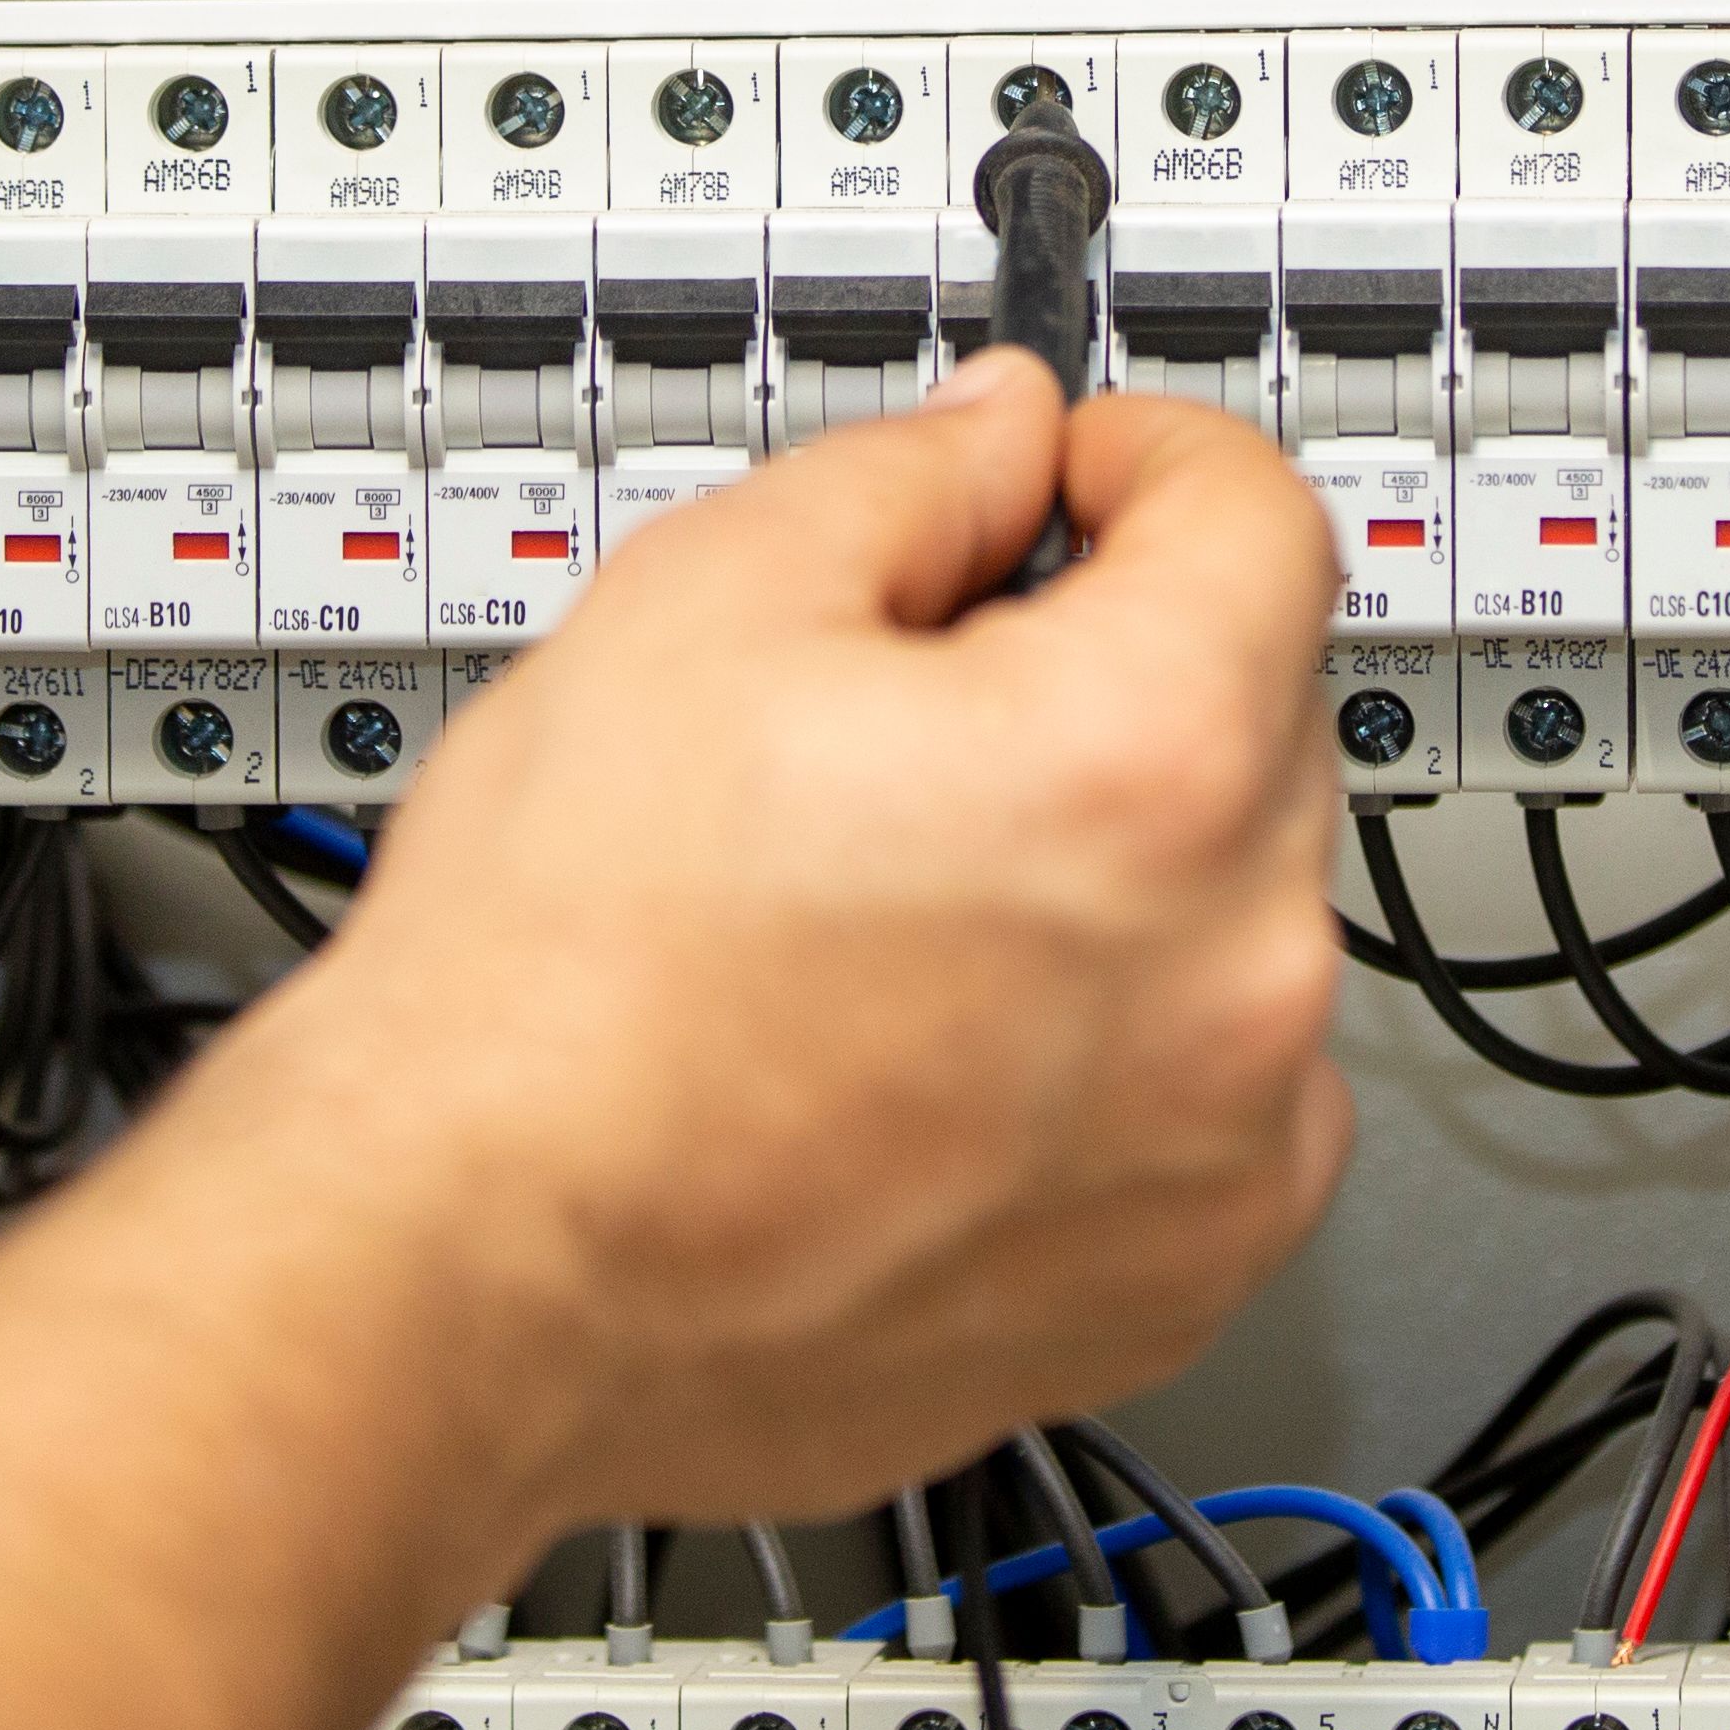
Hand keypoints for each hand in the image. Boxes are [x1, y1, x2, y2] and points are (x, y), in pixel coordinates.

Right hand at [206, 359, 1351, 1534]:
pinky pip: (1212, 1107)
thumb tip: (996, 441)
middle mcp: (1236, 968)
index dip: (1144, 462)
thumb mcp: (700, 604)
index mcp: (1147, 759)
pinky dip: (1117, 1063)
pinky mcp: (1177, 1288)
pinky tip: (934, 1057)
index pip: (1260, 519)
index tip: (1074, 482)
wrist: (468, 1277)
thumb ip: (904, 479)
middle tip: (912, 720)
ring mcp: (1223, 1150)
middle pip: (1254, 721)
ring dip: (1126, 881)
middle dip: (1112, 682)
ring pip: (1236, 923)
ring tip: (895, 916)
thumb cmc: (553, 986)